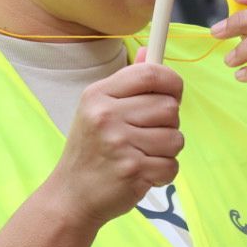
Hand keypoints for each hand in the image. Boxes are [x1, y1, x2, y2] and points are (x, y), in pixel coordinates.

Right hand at [43, 57, 184, 229]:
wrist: (71, 194)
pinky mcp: (132, 169)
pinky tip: (142, 173)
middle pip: (169, 107)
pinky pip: (172, 165)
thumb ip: (127, 83)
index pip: (151, 74)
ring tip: (141, 155)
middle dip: (167, 124)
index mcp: (98, 95)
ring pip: (176, 138)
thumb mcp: (98, 110)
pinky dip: (163, 173)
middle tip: (145, 136)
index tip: (171, 94)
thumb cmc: (90, 151)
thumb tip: (149, 52)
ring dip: (166, 151)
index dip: (172, 83)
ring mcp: (119, 143)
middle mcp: (106, 115)